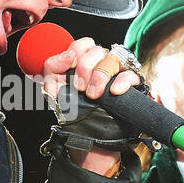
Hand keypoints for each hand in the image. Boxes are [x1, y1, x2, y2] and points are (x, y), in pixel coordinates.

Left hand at [28, 37, 140, 175]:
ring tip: (93, 95)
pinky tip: (113, 92)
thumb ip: (52, 69)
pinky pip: (131, 76)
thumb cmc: (73, 111)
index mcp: (85, 62)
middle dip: (85, 67)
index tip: (68, 66)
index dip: (76, 51)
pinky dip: (122, 81)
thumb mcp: (54, 90)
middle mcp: (102, 65)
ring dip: (100, 75)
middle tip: (79, 87)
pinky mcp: (130, 88)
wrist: (87, 138)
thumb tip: (66, 57)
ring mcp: (117, 75)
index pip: (84, 44)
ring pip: (113, 59)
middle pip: (98, 50)